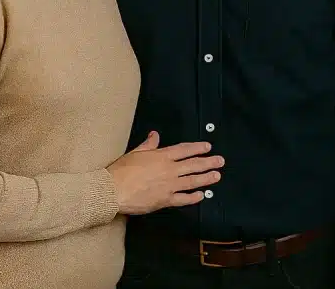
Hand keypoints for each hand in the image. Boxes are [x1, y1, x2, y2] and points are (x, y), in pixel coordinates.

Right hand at [106, 131, 224, 214]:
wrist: (113, 190)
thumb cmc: (121, 171)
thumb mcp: (135, 152)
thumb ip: (149, 144)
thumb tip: (155, 135)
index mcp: (162, 156)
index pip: (184, 150)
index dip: (198, 148)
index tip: (208, 147)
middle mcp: (169, 170)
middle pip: (193, 165)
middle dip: (208, 162)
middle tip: (220, 161)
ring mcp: (169, 185)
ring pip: (192, 181)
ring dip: (206, 178)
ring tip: (217, 176)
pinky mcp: (165, 200)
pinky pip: (183, 199)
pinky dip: (193, 197)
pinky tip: (202, 195)